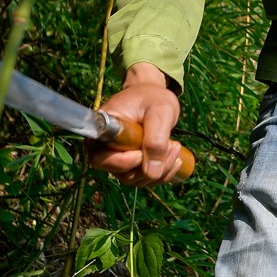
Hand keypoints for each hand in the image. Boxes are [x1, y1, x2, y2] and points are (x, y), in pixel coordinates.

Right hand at [90, 64, 185, 186]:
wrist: (153, 97)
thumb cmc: (152, 98)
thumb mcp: (160, 112)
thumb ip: (156, 140)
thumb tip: (152, 173)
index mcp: (103, 131)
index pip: (99, 158)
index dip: (122, 162)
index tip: (142, 152)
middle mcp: (105, 149)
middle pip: (122, 174)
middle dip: (150, 167)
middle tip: (173, 145)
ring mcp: (119, 159)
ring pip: (136, 179)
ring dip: (162, 170)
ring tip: (176, 146)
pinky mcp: (132, 165)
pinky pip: (146, 179)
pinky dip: (164, 173)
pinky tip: (176, 158)